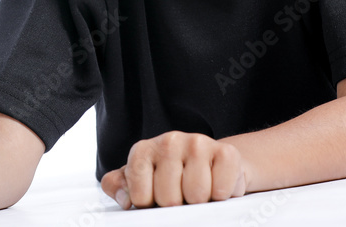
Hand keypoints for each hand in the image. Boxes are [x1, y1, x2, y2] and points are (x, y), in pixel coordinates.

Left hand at [100, 131, 247, 208]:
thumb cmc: (171, 177)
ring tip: (198, 191)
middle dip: (176, 205)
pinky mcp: (225, 152)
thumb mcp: (139, 181)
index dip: (149, 205)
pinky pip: (221, 190)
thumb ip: (119, 187)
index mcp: (143, 150)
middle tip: (181, 196)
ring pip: (196, 196)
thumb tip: (125, 200)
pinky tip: (216, 186)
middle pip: (168, 199)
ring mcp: (197, 143)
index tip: (155, 199)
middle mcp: (168, 141)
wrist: (212, 164)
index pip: (139, 196)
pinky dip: (221, 196)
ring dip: (199, 202)